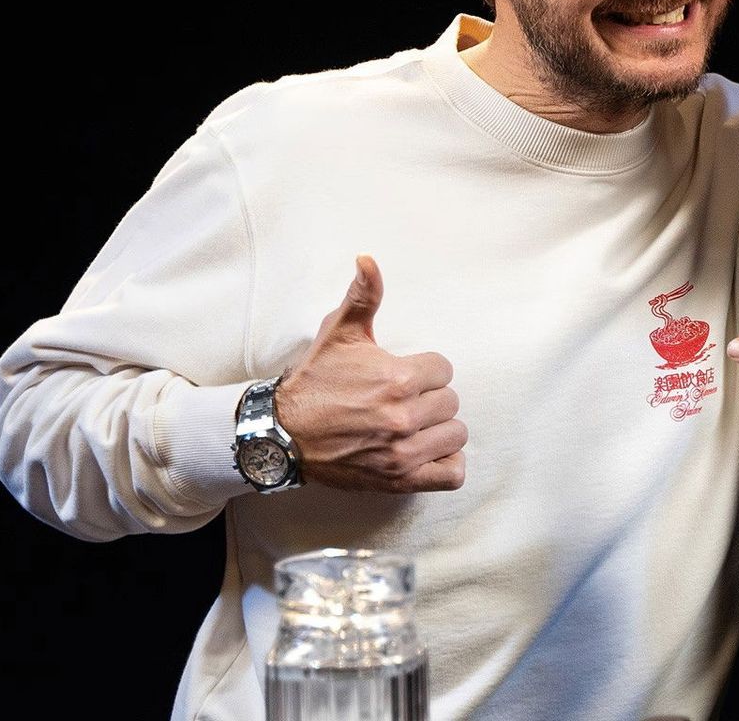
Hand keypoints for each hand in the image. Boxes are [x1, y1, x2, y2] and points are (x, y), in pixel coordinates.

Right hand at [275, 256, 466, 492]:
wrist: (283, 433)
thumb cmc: (314, 382)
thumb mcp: (338, 333)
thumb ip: (363, 296)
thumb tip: (368, 259)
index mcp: (396, 379)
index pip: (444, 370)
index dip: (426, 370)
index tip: (405, 376)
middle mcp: (403, 417)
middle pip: (451, 402)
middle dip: (430, 398)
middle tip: (404, 401)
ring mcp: (402, 452)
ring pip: (455, 435)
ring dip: (439, 429)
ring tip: (415, 425)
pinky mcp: (399, 480)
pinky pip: (451, 473)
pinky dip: (446, 463)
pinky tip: (429, 450)